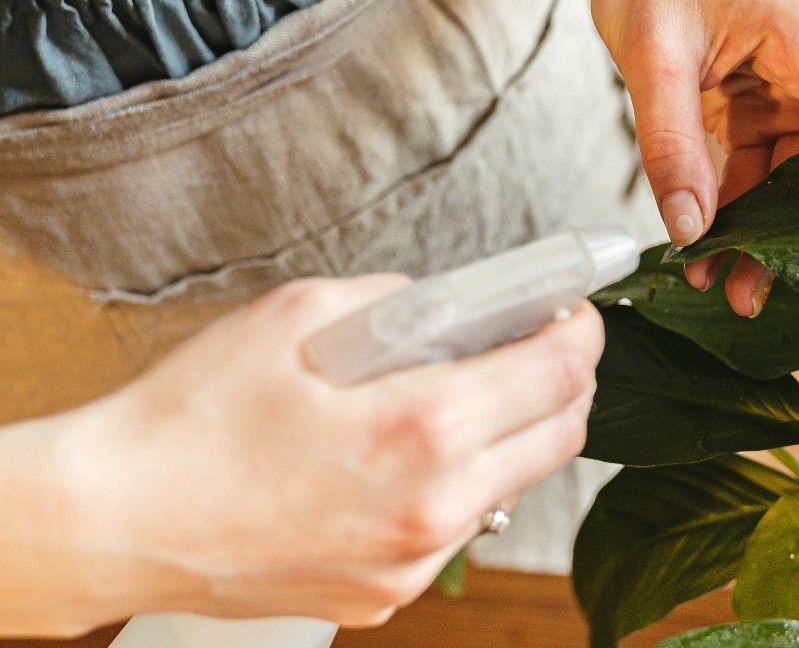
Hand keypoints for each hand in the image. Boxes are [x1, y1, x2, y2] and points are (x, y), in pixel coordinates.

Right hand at [0, 276, 601, 634]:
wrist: (117, 521)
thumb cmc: (191, 420)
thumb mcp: (296, 316)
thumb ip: (398, 302)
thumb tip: (453, 307)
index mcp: (420, 427)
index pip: (558, 374)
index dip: (582, 330)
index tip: (576, 312)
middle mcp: (434, 506)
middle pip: (562, 436)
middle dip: (565, 382)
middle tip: (536, 347)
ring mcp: (415, 562)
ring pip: (514, 487)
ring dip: (512, 437)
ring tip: (458, 401)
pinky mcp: (390, 595)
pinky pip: (458, 531)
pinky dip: (457, 487)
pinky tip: (404, 462)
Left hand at [582, 0, 798, 316]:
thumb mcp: (652, 56)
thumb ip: (671, 142)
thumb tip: (691, 229)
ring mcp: (787, 93)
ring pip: (796, 182)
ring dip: (767, 237)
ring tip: (728, 289)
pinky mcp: (758, 112)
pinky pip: (758, 174)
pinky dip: (734, 213)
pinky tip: (707, 250)